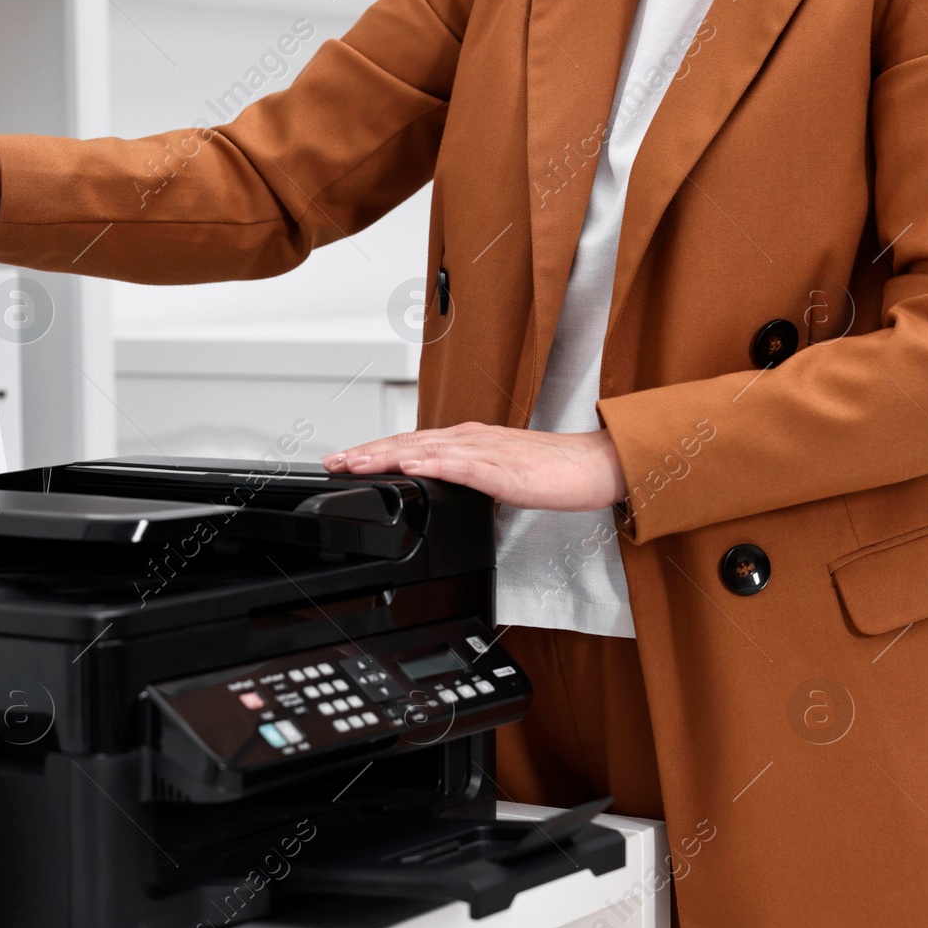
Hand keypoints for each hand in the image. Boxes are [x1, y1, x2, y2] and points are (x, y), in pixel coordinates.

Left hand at [322, 423, 626, 511]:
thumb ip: (467, 479)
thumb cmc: (554, 472)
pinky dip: (431, 463)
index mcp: (468, 441)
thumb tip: (440, 489)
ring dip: (386, 455)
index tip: (344, 461)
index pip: (411, 442)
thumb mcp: (498, 477)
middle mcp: (470, 439)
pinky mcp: (502, 468)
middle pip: (407, 441)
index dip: (374, 451)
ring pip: (425, 449)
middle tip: (332, 461)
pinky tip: (409, 465)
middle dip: (366, 453)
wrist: (595, 466)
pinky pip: (461, 464)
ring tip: (355, 463)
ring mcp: (485, 451)